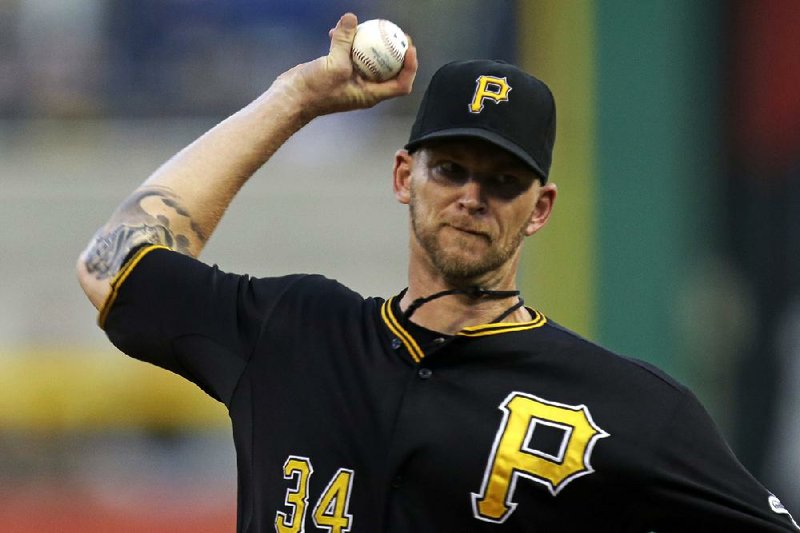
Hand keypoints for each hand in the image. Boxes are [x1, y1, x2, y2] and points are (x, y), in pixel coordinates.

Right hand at [274, 13, 417, 118]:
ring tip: (370, 26)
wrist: (292, 98)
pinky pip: (350, 55)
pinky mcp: (339, 72)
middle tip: (396, 33)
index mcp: (371, 94)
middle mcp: (366, 88)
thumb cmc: (316, 91)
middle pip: (390, 70)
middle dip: (395, 51)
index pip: (401, 85)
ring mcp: (352, 80)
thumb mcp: (335, 65)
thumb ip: (345, 41)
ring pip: (369, 60)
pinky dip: (348, 43)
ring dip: (369, 43)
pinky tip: (338, 30)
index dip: (410, 67)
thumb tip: (351, 18)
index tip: (408, 48)